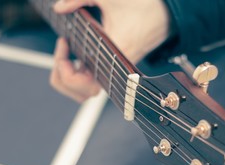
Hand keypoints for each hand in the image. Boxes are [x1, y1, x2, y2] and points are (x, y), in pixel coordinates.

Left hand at [51, 0, 169, 101]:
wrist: (166, 14)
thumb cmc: (144, 7)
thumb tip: (59, 8)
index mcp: (113, 59)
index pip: (83, 85)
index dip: (64, 67)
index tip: (64, 42)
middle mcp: (114, 72)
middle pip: (81, 95)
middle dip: (62, 75)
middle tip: (63, 50)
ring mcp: (113, 73)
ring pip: (85, 93)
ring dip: (69, 79)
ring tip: (66, 56)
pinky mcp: (113, 70)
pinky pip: (91, 83)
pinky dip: (78, 76)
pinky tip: (77, 55)